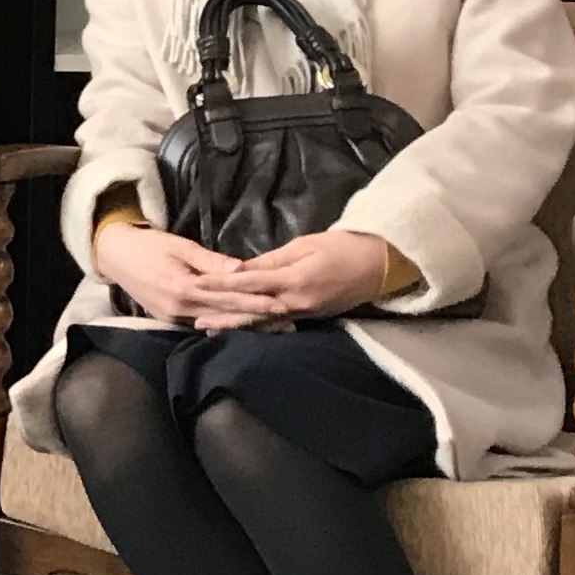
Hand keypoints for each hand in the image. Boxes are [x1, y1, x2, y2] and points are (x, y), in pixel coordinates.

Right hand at [93, 219, 271, 329]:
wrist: (115, 256)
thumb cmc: (150, 245)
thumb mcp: (181, 246)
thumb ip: (212, 261)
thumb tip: (242, 269)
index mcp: (184, 288)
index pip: (228, 298)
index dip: (257, 302)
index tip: (282, 305)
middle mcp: (180, 308)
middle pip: (227, 317)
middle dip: (258, 320)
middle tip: (289, 323)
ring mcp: (173, 317)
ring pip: (217, 324)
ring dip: (245, 326)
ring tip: (274, 328)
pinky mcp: (170, 320)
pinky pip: (202, 324)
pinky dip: (225, 325)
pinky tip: (244, 328)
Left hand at [213, 229, 397, 323]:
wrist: (380, 264)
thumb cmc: (343, 246)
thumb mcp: (304, 245)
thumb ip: (271, 260)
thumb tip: (241, 269)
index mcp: (295, 280)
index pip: (249, 283)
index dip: (221, 284)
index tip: (197, 285)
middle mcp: (298, 302)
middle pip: (252, 310)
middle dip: (223, 315)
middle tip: (194, 320)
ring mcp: (306, 313)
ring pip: (264, 322)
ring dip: (237, 325)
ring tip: (210, 329)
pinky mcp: (312, 317)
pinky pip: (279, 324)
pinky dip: (257, 326)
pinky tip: (241, 329)